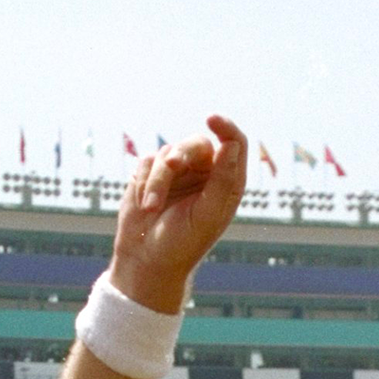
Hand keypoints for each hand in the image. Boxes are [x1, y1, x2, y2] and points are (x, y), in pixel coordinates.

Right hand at [110, 118, 247, 313]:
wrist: (146, 260)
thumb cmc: (183, 243)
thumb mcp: (207, 214)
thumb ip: (223, 180)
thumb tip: (232, 145)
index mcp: (227, 184)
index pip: (234, 144)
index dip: (226, 128)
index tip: (212, 119)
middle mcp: (205, 174)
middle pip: (196, 143)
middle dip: (181, 155)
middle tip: (171, 165)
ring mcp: (178, 173)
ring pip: (168, 152)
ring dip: (158, 179)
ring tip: (151, 207)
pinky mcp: (152, 174)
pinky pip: (148, 160)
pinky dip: (145, 182)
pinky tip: (145, 206)